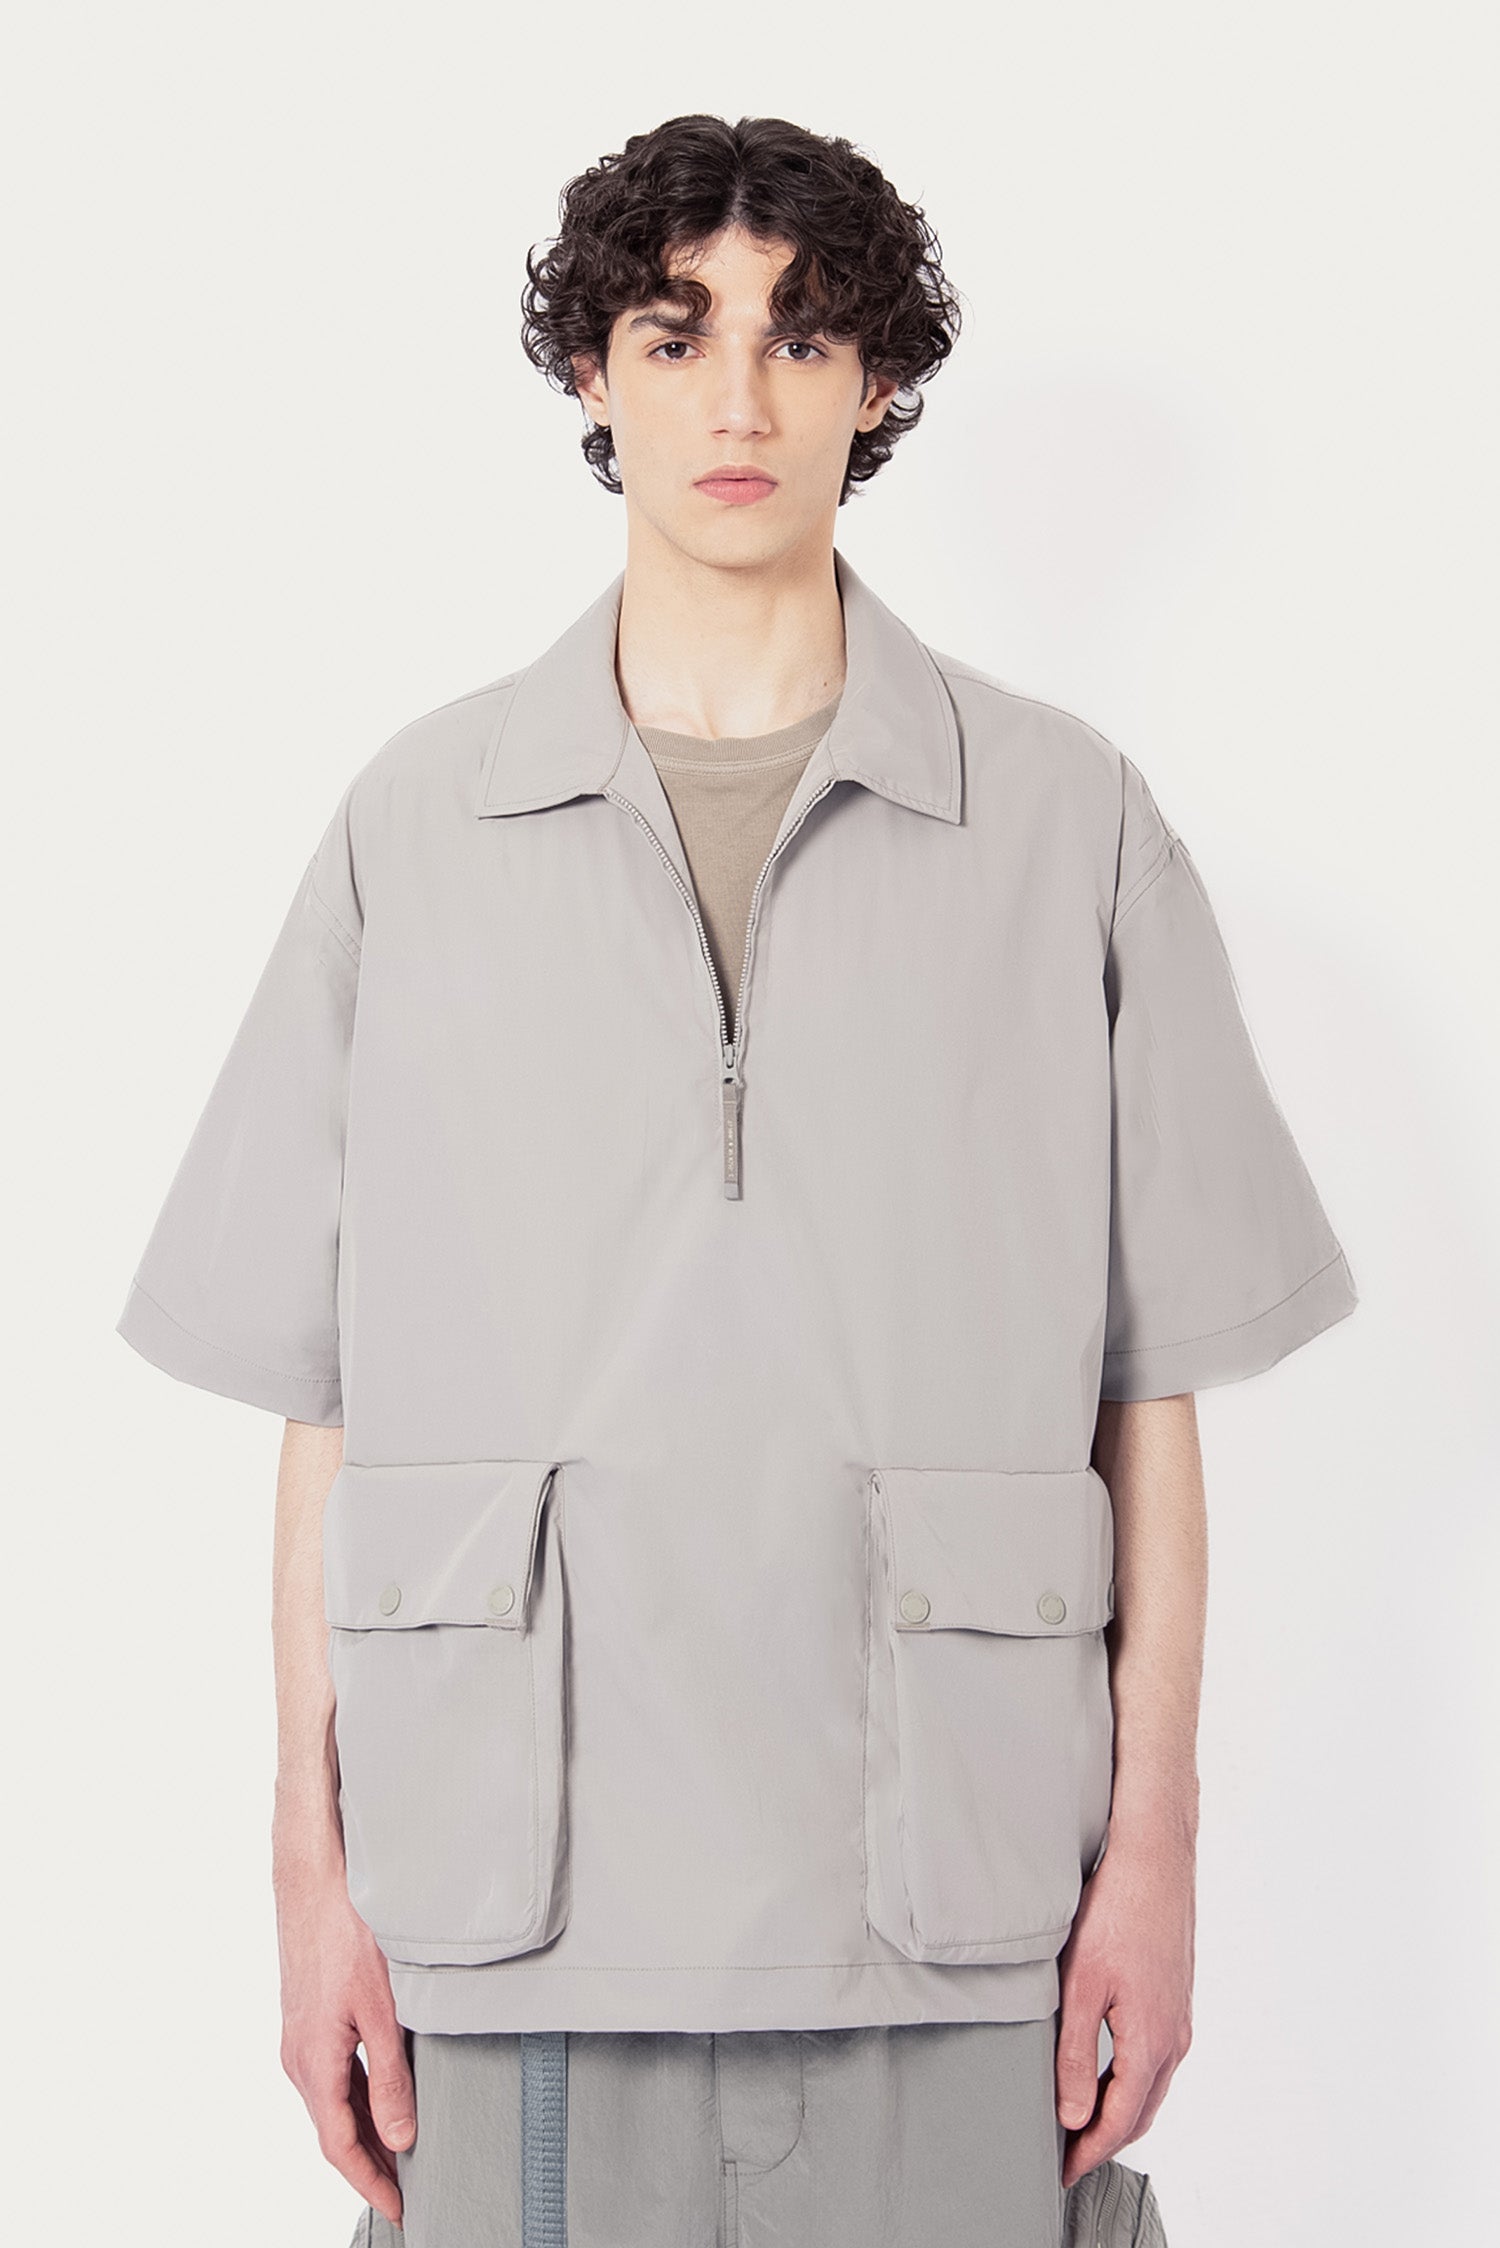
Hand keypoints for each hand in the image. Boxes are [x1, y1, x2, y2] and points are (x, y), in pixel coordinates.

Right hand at [275, 1853, 415, 2227]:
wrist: (313, 1880)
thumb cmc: (346, 1933)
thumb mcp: (382, 2009)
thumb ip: (393, 2077)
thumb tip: (400, 2136)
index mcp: (314, 2064)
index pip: (339, 2146)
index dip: (370, 2182)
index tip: (397, 2208)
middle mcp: (299, 2058)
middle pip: (334, 2131)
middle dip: (368, 2165)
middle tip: (405, 2191)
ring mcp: (300, 2039)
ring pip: (333, 2103)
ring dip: (363, 2132)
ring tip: (400, 2155)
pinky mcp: (308, 2020)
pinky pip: (332, 2075)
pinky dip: (355, 2098)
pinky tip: (381, 2098)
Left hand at [1053, 1824, 1194, 2192]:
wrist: (1155, 1857)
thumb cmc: (1117, 1910)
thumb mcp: (1081, 1985)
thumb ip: (1077, 2055)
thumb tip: (1073, 2114)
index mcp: (1152, 2040)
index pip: (1120, 2119)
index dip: (1090, 2151)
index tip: (1065, 2170)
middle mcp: (1174, 2036)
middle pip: (1141, 2110)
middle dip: (1106, 2138)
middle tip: (1070, 2154)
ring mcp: (1179, 2017)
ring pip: (1151, 2085)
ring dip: (1120, 2109)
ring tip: (1082, 2120)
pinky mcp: (1176, 1997)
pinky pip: (1156, 2057)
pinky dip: (1132, 2079)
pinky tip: (1108, 2070)